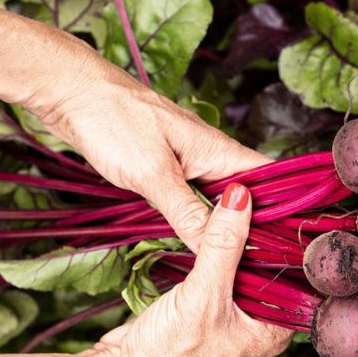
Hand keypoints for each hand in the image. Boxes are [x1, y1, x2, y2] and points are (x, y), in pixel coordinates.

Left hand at [26, 56, 268, 250]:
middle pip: (245, 195)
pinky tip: (194, 240)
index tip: (286, 245)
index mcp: (218, 151)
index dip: (284, 210)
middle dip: (253, 226)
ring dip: (222, 225)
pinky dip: (196, 218)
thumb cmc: (114, 121)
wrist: (71, 92)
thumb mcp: (153, 174)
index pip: (270, 180)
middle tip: (259, 264)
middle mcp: (209, 156)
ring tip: (232, 261)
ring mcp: (186, 162)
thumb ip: (187, 212)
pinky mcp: (164, 169)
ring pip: (217, 199)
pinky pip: (191, 198)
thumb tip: (214, 245)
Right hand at [86, 182, 292, 356]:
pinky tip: (214, 230)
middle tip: (260, 194)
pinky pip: (220, 274)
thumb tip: (241, 199)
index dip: (291, 241)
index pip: (296, 277)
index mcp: (274, 332)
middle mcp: (259, 327)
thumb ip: (223, 245)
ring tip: (238, 203)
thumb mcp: (202, 294)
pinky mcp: (206, 311)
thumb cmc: (168, 354)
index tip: (285, 202)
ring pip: (243, 270)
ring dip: (236, 242)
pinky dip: (216, 254)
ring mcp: (232, 319)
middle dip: (262, 236)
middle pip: (270, 271)